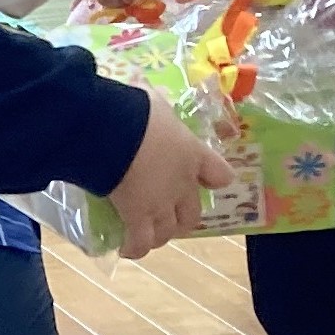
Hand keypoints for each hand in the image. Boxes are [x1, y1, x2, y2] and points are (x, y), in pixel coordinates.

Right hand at [108, 88, 233, 256]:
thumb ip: (154, 100)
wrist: (114, 131)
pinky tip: (127, 249)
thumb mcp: (152, 100)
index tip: (207, 182)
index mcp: (192, 154)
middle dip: (182, 219)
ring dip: (159, 236)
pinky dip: (135, 248)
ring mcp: (161, 204)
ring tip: (146, 235)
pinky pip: (140, 242)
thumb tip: (143, 86)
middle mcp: (182, 185)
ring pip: (167, 231)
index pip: (220, 175)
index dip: (215, 180)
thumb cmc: (135, 111)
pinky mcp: (137, 217)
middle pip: (192, 214)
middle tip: (168, 216)